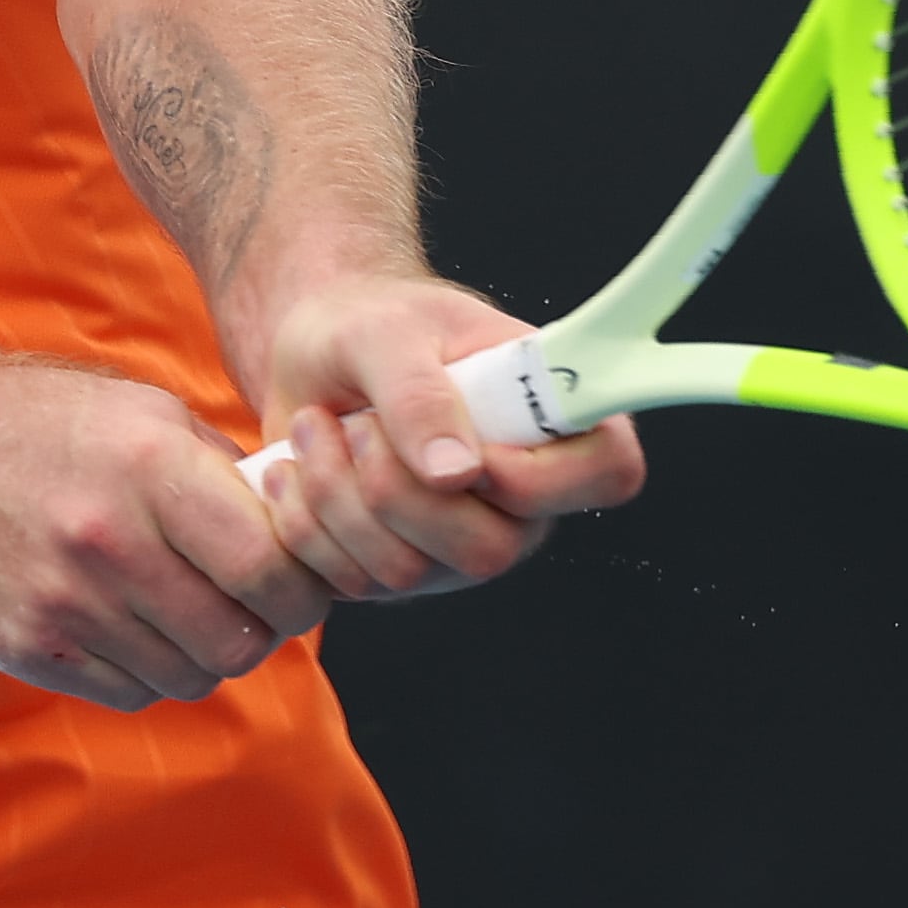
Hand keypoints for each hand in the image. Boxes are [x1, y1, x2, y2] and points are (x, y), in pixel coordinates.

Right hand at [0, 350, 338, 712]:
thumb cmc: (51, 426)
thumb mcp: (145, 413)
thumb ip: (225, 473)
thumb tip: (307, 529)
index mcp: (151, 466)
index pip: (271, 566)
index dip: (303, 589)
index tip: (297, 583)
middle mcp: (108, 538)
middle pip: (238, 640)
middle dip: (258, 630)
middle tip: (244, 606)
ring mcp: (63, 600)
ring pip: (188, 676)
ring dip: (200, 653)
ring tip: (178, 608)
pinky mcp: (26, 646)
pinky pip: (130, 693)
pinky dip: (145, 670)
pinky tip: (125, 623)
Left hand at [251, 274, 647, 600]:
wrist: (312, 354)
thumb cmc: (368, 324)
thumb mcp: (385, 330)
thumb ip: (419, 393)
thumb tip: (457, 474)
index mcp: (552, 418)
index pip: (609, 472)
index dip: (540, 479)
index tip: (467, 449)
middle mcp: (522, 496)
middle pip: (490, 549)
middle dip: (395, 487)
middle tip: (357, 422)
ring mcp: (460, 543)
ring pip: (407, 570)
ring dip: (336, 494)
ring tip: (318, 429)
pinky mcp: (399, 571)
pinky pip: (351, 583)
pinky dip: (303, 522)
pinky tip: (298, 468)